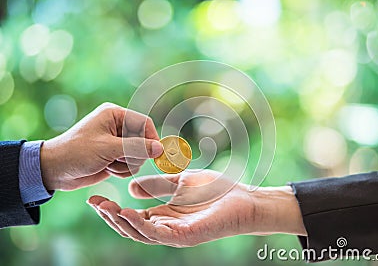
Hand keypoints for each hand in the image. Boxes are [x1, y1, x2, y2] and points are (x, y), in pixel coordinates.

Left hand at [40, 102, 162, 190]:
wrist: (55, 170)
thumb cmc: (77, 153)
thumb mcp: (108, 148)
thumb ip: (136, 147)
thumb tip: (160, 148)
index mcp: (114, 115)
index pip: (144, 123)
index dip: (151, 138)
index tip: (155, 154)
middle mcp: (117, 126)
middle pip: (143, 141)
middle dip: (133, 154)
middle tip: (116, 158)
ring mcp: (116, 142)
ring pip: (138, 155)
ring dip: (126, 164)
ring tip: (108, 163)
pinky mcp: (114, 156)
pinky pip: (130, 164)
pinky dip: (122, 169)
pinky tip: (107, 168)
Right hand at [87, 170, 305, 246]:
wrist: (243, 197)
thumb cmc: (216, 190)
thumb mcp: (179, 182)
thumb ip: (157, 185)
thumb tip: (131, 187)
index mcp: (164, 216)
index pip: (132, 218)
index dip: (112, 209)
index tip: (94, 196)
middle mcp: (166, 229)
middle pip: (131, 229)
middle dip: (110, 217)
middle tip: (93, 202)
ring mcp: (175, 235)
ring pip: (140, 234)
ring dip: (120, 222)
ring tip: (105, 207)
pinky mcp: (185, 237)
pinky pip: (157, 234)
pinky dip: (140, 225)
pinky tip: (127, 212)